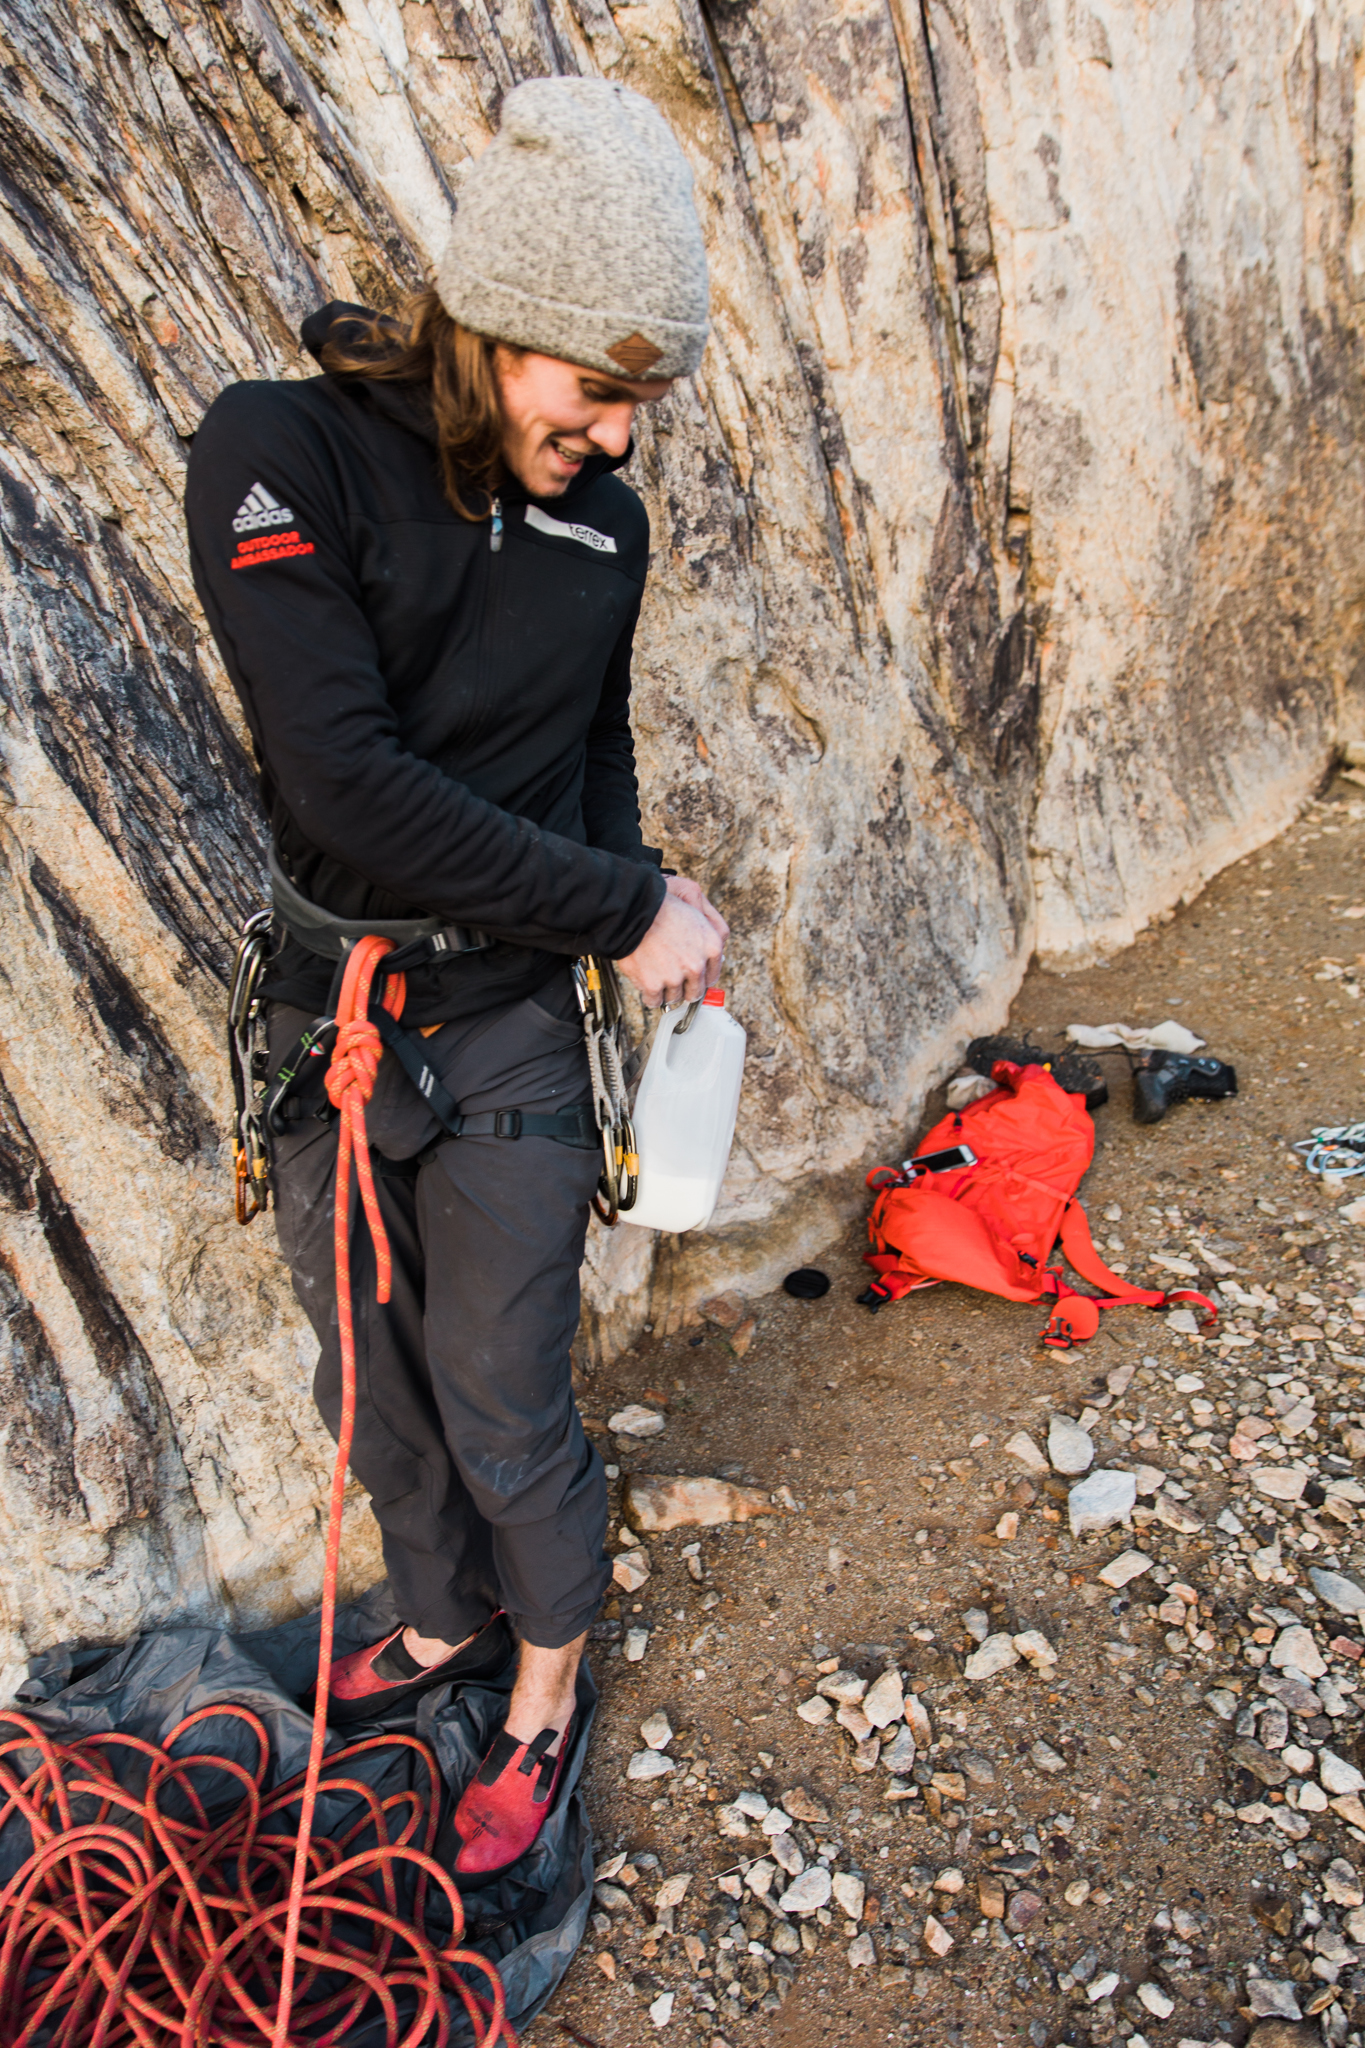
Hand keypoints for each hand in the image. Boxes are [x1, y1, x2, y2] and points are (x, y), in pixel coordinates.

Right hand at [615, 875, 727, 1006]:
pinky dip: (649, 995)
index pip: (711, 977)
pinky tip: (646, 982)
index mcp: (712, 948)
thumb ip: (705, 942)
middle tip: (671, 977)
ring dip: (665, 990)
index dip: (698, 978)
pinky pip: (654, 1001)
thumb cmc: (662, 910)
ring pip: (674, 997)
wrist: (635, 910)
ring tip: (655, 974)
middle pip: (694, 992)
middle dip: (684, 988)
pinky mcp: (654, 985)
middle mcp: (696, 965)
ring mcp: (675, 977)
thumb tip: (706, 963)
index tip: (690, 978)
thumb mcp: (696, 917)